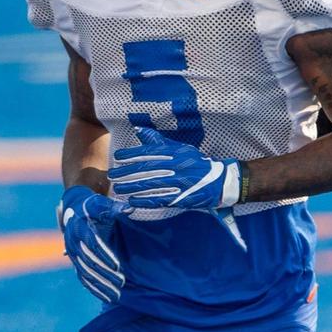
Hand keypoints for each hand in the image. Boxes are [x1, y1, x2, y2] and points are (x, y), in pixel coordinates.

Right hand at [59, 185, 130, 302]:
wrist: (74, 209)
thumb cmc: (91, 206)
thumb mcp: (101, 204)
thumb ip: (115, 207)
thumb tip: (129, 208)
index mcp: (79, 227)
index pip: (92, 243)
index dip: (104, 254)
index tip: (117, 265)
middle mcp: (73, 242)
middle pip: (89, 261)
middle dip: (105, 273)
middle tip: (121, 282)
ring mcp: (73, 254)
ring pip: (86, 273)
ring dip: (101, 285)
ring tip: (117, 295)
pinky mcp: (76, 262)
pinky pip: (83, 278)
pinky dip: (94, 289)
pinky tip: (107, 297)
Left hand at [109, 127, 247, 250]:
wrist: (219, 180)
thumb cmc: (196, 163)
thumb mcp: (179, 148)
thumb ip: (158, 141)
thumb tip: (139, 130)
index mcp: (174, 153)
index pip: (149, 152)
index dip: (132, 154)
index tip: (117, 156)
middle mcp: (175, 166)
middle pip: (147, 169)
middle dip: (127, 172)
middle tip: (112, 174)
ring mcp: (179, 182)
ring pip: (151, 184)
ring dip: (132, 186)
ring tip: (118, 188)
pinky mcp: (181, 197)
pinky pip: (160, 199)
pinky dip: (145, 200)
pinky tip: (132, 201)